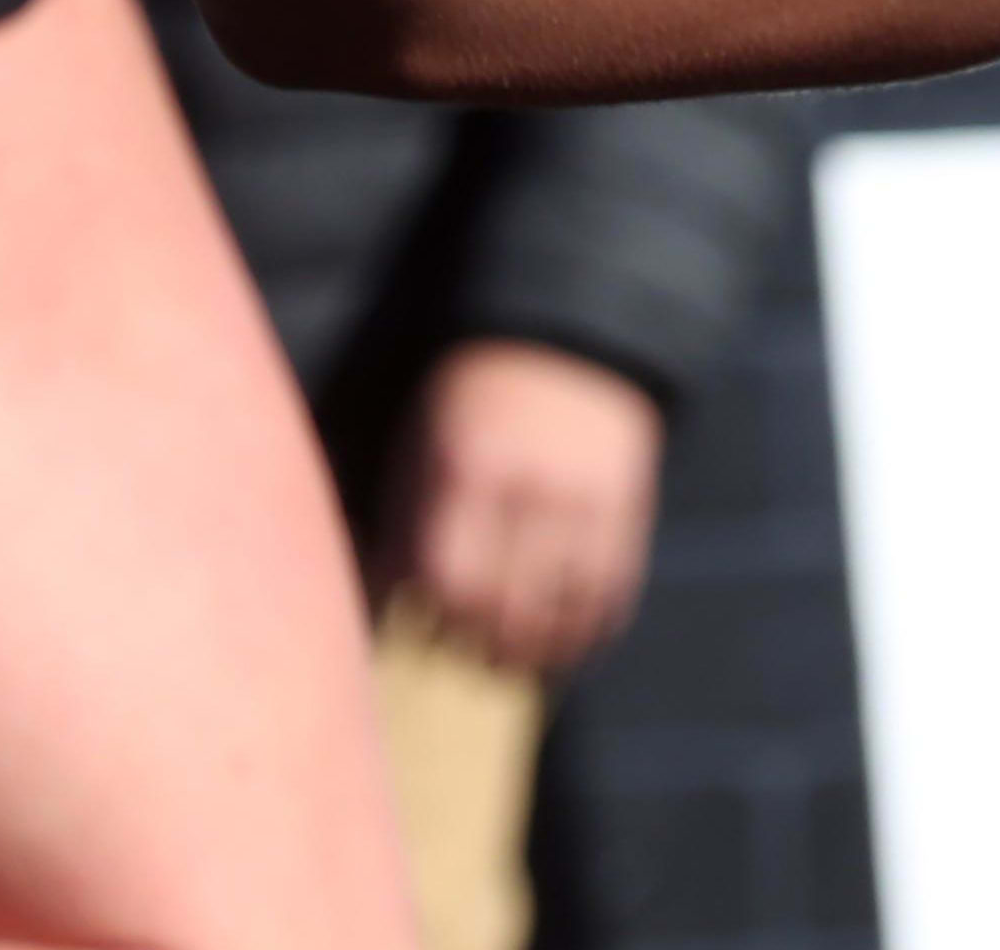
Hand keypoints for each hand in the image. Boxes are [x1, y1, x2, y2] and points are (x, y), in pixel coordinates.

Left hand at [396, 339, 666, 680]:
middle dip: (471, 645)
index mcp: (462, 464)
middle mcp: (526, 485)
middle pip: (496, 606)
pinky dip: (583, 635)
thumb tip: (373, 599)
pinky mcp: (626, 509)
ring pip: (555, 614)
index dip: (421, 615)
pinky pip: (607, 597)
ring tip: (507, 661)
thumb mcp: (418, 437)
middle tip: (461, 651)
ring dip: (527, 655)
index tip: (414, 626)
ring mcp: (582, 500)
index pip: (437, 575)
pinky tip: (561, 644)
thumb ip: (396, 516)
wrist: (564, 338)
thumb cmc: (467, 401)